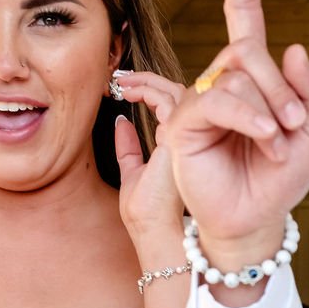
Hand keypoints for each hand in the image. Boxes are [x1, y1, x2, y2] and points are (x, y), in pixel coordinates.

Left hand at [112, 76, 187, 255]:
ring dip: (145, 81)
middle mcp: (189, 139)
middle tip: (119, 77)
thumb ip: (129, 147)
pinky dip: (148, 90)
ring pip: (176, 92)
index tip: (122, 88)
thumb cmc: (146, 213)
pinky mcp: (181, 137)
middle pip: (177, 94)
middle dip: (147, 81)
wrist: (153, 230)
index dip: (149, 92)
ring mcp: (189, 137)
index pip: (172, 107)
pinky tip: (127, 92)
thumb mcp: (132, 171)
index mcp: (178, 146)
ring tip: (119, 81)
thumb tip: (120, 122)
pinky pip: (170, 101)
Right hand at [159, 0, 308, 266]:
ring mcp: (201, 98)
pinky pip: (223, 99)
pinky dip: (252, 117)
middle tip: (294, 128)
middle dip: (282, 89)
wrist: (254, 219)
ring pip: (241, 75)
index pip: (244, 16)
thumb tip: (291, 46)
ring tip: (278, 144)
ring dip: (272, 112)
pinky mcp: (185, 121)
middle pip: (252, 50)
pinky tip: (267, 138)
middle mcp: (224, 80)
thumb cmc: (278, 179)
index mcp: (254, 77)